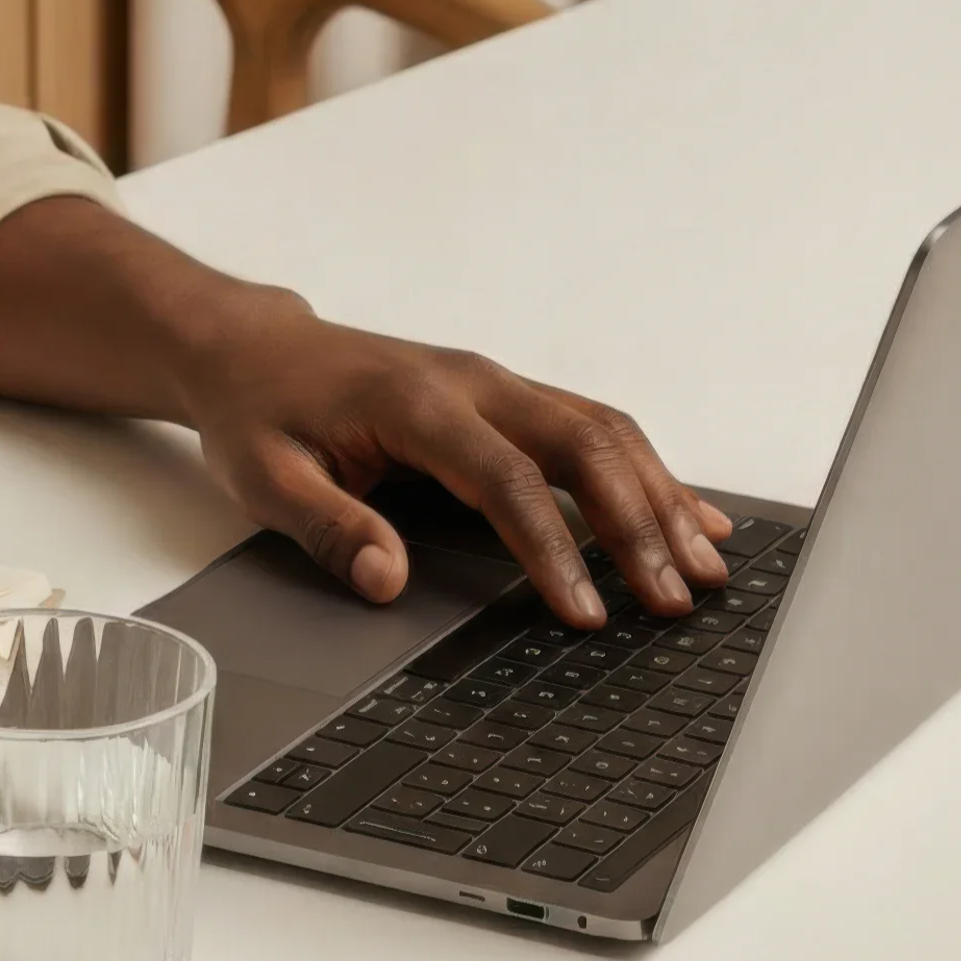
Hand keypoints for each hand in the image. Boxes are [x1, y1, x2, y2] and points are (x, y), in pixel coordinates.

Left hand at [177, 292, 732, 624]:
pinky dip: (646, 472)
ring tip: (706, 567)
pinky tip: (688, 515)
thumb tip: (388, 580)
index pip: (506, 480)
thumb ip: (331, 528)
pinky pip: (590, 428)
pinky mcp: (504, 396)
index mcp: (415, 402)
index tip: (586, 611)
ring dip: (659, 497)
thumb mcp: (266, 478)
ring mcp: (495, 384)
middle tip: (672, 598)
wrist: (254, 349)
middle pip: (581, 446)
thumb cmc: (259, 412)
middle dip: (637, 524)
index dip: (554, 549)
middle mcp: (472, 383)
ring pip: (601, 432)